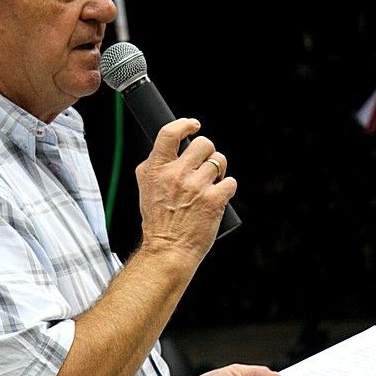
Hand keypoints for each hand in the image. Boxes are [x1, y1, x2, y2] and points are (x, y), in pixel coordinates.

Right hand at [136, 118, 236, 266]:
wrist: (168, 251)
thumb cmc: (158, 221)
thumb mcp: (145, 188)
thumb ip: (155, 165)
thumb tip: (172, 145)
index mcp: (156, 170)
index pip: (170, 133)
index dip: (185, 124)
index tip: (194, 126)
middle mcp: (176, 175)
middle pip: (203, 144)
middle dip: (208, 153)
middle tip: (205, 167)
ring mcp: (197, 187)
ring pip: (219, 161)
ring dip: (219, 171)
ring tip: (210, 185)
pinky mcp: (214, 200)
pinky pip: (231, 182)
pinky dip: (227, 188)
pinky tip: (218, 198)